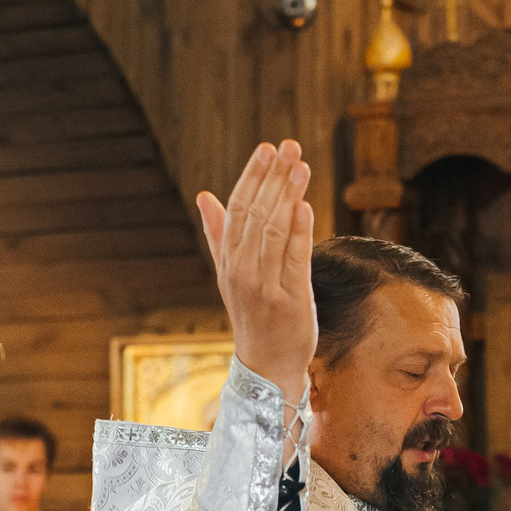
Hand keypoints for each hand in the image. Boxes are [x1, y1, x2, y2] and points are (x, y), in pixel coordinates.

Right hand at [197, 142, 316, 394]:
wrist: (266, 364)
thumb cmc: (253, 314)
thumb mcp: (230, 273)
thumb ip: (218, 233)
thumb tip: (204, 195)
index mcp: (229, 260)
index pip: (237, 208)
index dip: (252, 176)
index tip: (266, 148)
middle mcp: (242, 271)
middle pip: (257, 214)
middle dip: (273, 178)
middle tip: (289, 146)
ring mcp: (265, 286)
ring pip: (275, 232)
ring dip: (288, 196)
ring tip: (300, 165)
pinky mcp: (291, 300)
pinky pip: (295, 260)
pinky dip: (300, 232)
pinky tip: (306, 206)